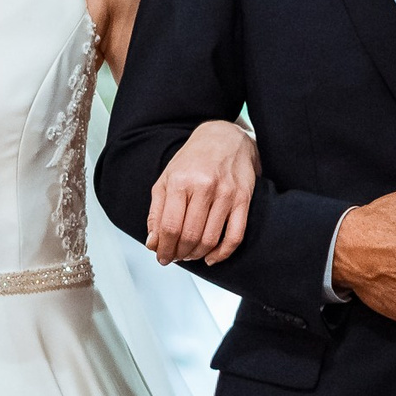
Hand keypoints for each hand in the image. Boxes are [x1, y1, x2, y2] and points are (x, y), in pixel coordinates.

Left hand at [147, 120, 258, 264]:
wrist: (224, 137)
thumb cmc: (193, 160)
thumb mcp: (166, 179)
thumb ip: (157, 211)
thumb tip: (152, 243)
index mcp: (180, 181)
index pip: (169, 226)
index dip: (164, 248)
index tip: (162, 257)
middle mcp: (204, 186)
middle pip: (189, 235)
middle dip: (179, 254)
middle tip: (175, 257)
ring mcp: (226, 193)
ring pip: (210, 239)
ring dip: (197, 255)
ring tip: (189, 255)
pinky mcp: (243, 199)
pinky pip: (235, 235)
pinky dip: (222, 253)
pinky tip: (211, 258)